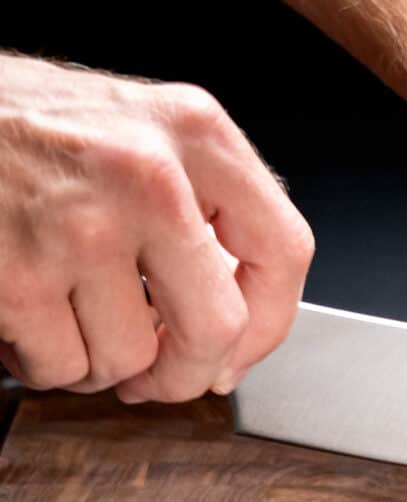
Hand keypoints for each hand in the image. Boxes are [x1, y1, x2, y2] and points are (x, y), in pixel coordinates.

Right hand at [0, 55, 313, 400]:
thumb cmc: (28, 126)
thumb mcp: (138, 130)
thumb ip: (202, 207)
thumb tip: (239, 326)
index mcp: (195, 132)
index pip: (285, 251)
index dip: (270, 322)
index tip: (240, 351)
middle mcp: (148, 175)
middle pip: (218, 327)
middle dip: (187, 372)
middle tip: (161, 375)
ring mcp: (80, 226)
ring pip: (131, 359)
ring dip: (101, 360)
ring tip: (68, 312)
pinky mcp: (15, 274)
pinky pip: (61, 367)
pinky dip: (44, 360)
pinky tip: (27, 313)